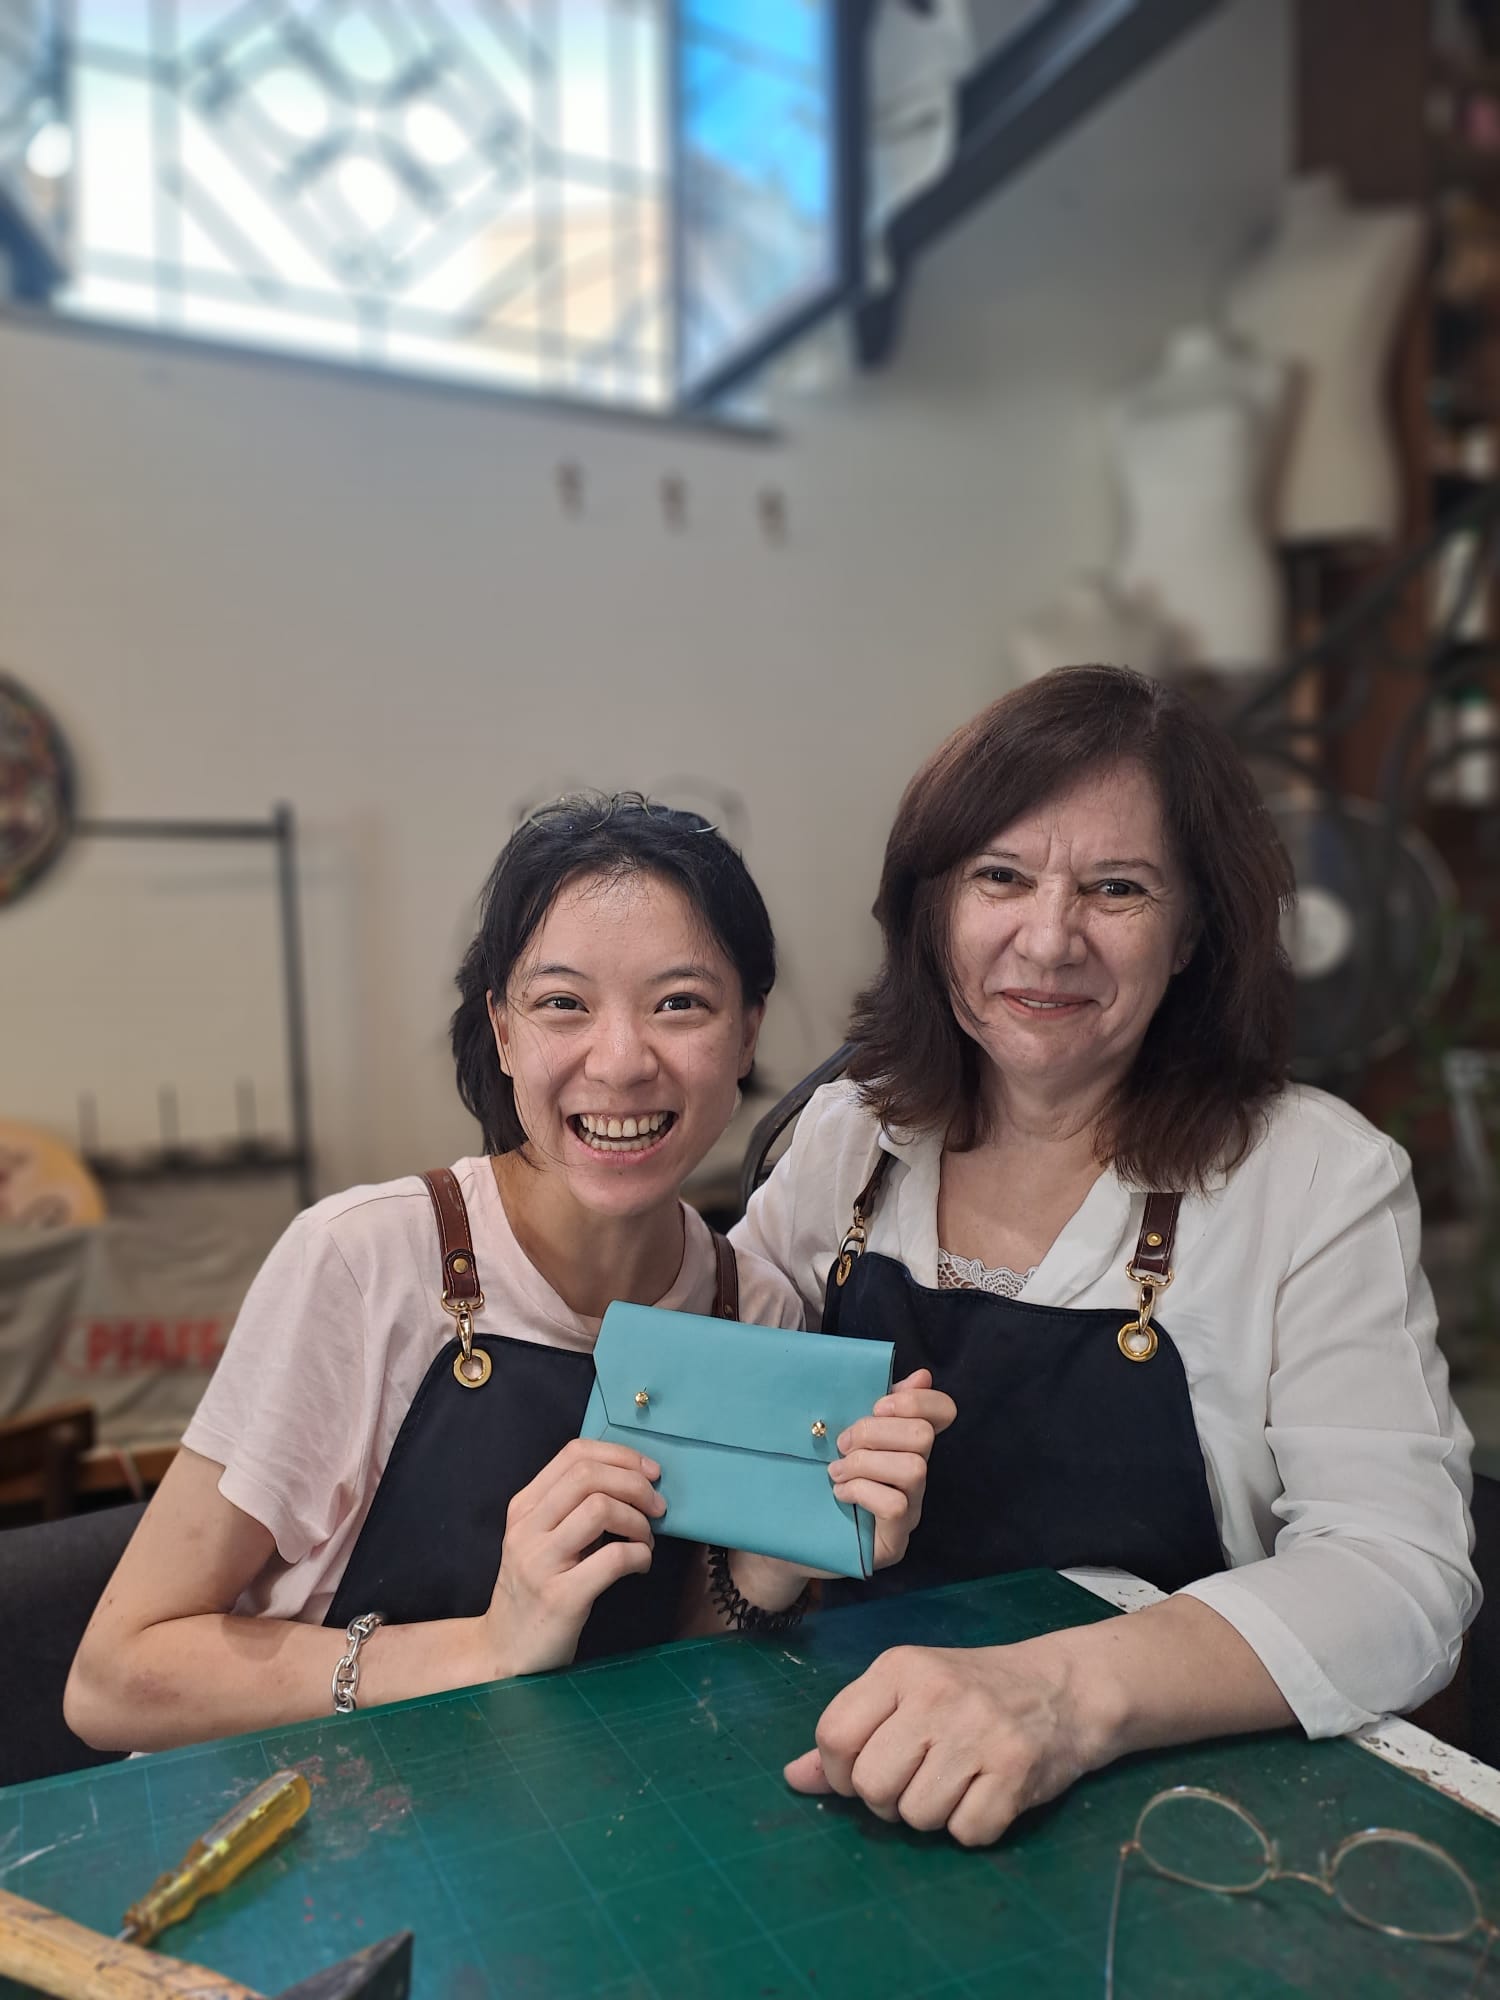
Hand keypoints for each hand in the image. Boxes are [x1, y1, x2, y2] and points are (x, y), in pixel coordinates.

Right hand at [486, 1438, 663, 1678]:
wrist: (505, 1652)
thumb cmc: (534, 1591)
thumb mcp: (542, 1540)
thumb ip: (572, 1509)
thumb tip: (633, 1482)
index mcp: (524, 1506)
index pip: (574, 1453)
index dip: (620, 1455)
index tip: (649, 1472)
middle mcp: (527, 1528)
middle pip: (588, 1476)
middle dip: (635, 1484)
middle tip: (657, 1507)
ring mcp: (540, 1562)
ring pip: (600, 1508)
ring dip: (638, 1520)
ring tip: (646, 1540)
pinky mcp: (560, 1597)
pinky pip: (613, 1558)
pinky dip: (640, 1555)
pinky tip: (641, 1565)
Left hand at [783, 1639, 1100, 1845]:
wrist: (1063, 1687)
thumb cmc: (972, 1693)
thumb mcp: (906, 1695)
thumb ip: (851, 1733)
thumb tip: (794, 1779)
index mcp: (898, 1668)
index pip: (834, 1736)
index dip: (840, 1772)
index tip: (867, 1770)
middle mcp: (935, 1694)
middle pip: (871, 1785)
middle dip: (887, 1800)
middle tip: (917, 1779)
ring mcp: (978, 1731)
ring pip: (917, 1816)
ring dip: (933, 1814)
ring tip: (957, 1781)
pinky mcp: (1016, 1770)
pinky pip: (967, 1832)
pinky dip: (974, 1827)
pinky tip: (988, 1793)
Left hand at [829, 1367, 955, 1571]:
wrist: (791, 1533)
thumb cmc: (818, 1477)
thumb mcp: (842, 1436)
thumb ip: (875, 1409)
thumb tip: (921, 1375)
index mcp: (907, 1445)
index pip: (943, 1412)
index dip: (918, 1400)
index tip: (878, 1404)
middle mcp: (917, 1477)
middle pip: (923, 1437)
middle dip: (875, 1431)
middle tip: (842, 1444)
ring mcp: (911, 1511)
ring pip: (914, 1470)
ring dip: (865, 1463)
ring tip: (836, 1472)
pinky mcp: (895, 1541)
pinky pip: (896, 1505)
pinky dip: (863, 1491)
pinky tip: (840, 1494)